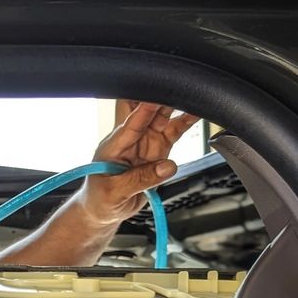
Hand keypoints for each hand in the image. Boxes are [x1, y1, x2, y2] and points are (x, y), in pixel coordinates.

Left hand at [77, 100, 200, 225]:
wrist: (103, 210)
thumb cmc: (100, 198)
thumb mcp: (115, 192)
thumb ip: (141, 179)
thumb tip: (167, 168)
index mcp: (113, 145)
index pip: (130, 124)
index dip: (143, 110)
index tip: (156, 97)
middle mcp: (130, 139)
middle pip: (146, 111)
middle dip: (160, 98)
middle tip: (177, 88)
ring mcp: (145, 143)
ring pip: (162, 118)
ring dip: (176, 107)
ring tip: (194, 96)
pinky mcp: (158, 150)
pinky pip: (174, 132)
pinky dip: (186, 122)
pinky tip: (197, 112)